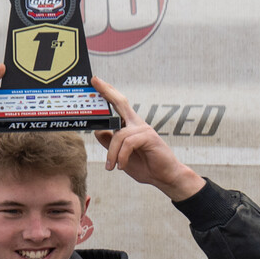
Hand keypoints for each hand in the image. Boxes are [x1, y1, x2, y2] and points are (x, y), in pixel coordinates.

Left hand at [93, 80, 201, 200]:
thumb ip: (110, 143)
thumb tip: (97, 131)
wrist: (164, 177)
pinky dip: (121, 156)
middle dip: (107, 91)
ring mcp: (144, 129)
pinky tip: (121, 166)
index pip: (118, 105)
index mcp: (131, 126)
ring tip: (111, 166)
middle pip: (121, 102)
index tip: (96, 81)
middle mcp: (137, 124)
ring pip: (119, 135)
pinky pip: (128, 143)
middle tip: (95, 81)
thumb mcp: (121, 155)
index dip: (108, 92)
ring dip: (112, 153)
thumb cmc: (146, 166)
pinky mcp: (149, 137)